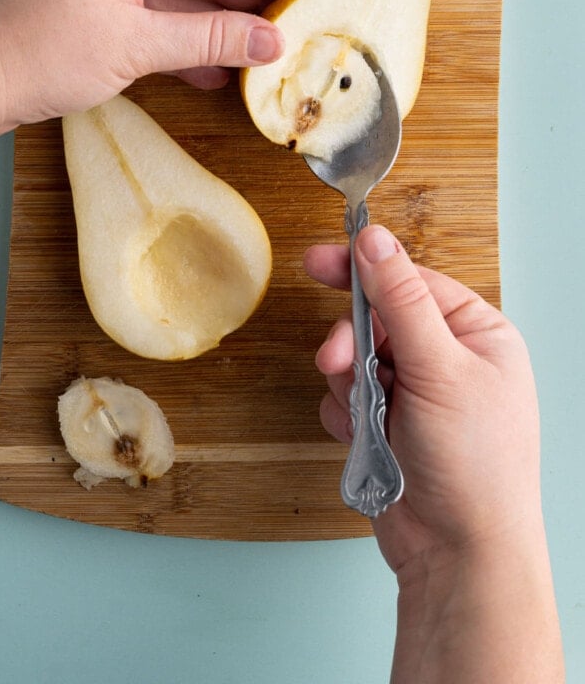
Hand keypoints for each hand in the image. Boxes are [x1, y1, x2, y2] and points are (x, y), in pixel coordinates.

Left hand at [0, 0, 306, 242]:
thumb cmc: (40, 50)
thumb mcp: (137, 44)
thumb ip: (209, 39)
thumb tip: (270, 40)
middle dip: (242, 3)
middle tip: (293, 23)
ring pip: (174, 0)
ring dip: (213, 29)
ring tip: (261, 52)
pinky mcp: (90, 8)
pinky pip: (149, 20)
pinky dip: (179, 44)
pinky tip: (212, 72)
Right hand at [305, 226, 563, 681]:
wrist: (459, 554)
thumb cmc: (475, 465)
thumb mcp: (439, 369)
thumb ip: (401, 300)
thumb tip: (375, 240)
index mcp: (476, 334)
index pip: (410, 281)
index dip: (363, 270)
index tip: (317, 261)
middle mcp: (448, 359)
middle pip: (376, 320)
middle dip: (352, 343)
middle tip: (337, 361)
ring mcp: (417, 394)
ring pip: (355, 359)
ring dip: (351, 385)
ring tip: (369, 417)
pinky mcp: (389, 425)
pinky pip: (347, 399)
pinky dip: (347, 416)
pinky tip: (365, 440)